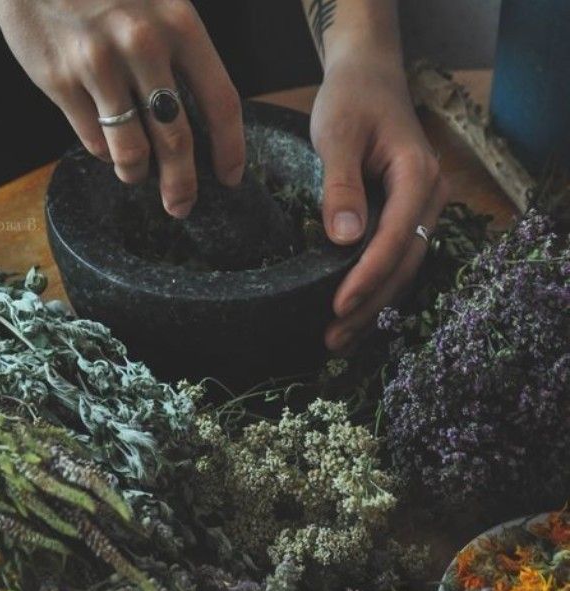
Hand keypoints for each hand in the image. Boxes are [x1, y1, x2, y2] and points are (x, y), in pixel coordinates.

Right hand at [0, 0, 244, 217]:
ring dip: (135, 173)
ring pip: (131, 151)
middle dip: (182, 185)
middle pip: (176, 140)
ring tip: (135, 172)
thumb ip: (180, 55)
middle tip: (180, 206)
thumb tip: (196, 124)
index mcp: (179, 24)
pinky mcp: (59, 80)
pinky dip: (103, 150)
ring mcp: (98, 64)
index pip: (221, 102)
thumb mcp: (158, 3)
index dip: (230, 150)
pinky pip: (93, 141)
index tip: (230, 179)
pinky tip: (103, 139)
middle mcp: (142, 45)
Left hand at [310, 43, 447, 351]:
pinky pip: (393, 259)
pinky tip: (350, 315)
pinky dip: (372, 289)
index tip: (339, 306)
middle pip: (403, 263)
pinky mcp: (403, 217)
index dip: (368, 276)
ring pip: (401, 268)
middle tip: (333, 339)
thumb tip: (344, 240)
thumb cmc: (351, 100)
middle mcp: (429, 198)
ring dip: (371, 306)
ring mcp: (420, 209)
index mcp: (418, 176)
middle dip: (369, 305)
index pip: (396, 237)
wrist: (368, 79)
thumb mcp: (338, 134)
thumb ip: (341, 186)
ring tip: (337, 340)